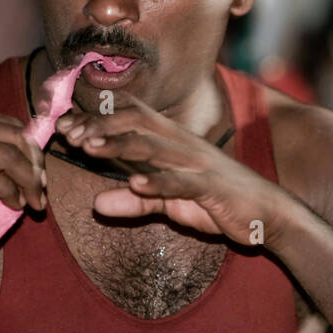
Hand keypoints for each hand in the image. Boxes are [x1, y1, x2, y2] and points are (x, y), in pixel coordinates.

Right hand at [0, 104, 46, 246]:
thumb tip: (16, 173)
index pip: (12, 126)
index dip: (33, 152)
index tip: (39, 176)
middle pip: (15, 139)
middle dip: (36, 168)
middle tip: (41, 192)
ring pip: (7, 156)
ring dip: (28, 183)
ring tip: (34, 203)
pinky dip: (8, 192)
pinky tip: (13, 204)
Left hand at [55, 99, 294, 244]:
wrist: (268, 214)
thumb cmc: (219, 203)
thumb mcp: (171, 203)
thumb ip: (137, 201)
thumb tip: (97, 203)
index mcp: (174, 142)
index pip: (132, 118)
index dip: (97, 119)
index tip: (64, 127)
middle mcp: (184, 145)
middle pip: (138, 120)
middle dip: (101, 124)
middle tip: (68, 133)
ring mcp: (199, 164)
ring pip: (154, 146)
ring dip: (119, 145)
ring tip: (89, 147)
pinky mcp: (213, 187)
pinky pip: (182, 182)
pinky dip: (158, 183)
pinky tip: (135, 184)